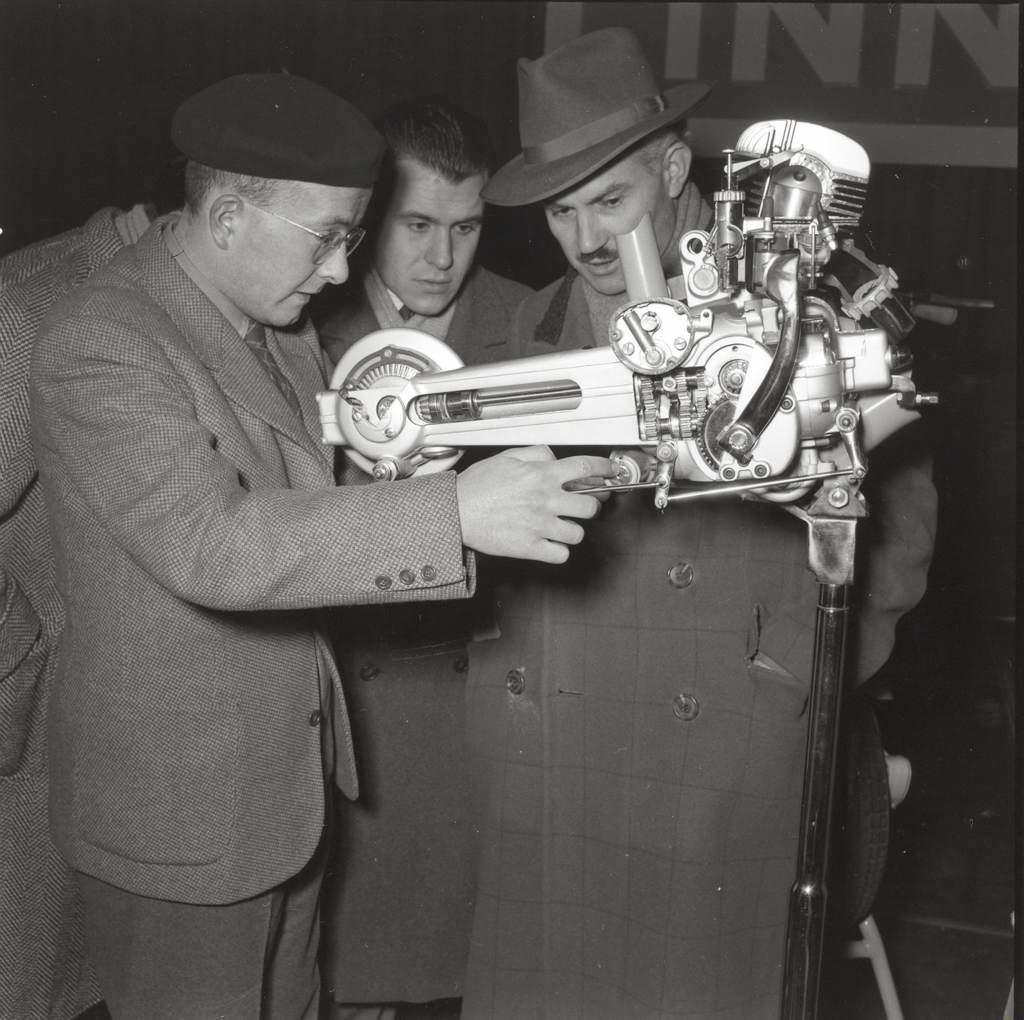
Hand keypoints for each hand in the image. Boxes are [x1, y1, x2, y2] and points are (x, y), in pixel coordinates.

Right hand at [456, 446, 615, 562]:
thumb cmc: (477, 486)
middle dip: (591, 505)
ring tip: (562, 526)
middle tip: (584, 505)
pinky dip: (559, 551)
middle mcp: (546, 500)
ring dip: (573, 530)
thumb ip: (535, 454)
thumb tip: (554, 457)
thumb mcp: (507, 457)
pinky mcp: (531, 547)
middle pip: (590, 506)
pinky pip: (561, 554)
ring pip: (578, 533)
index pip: (585, 468)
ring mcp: (540, 526)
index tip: (610, 472)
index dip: (604, 469)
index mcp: (541, 475)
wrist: (457, 511)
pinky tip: (551, 543)